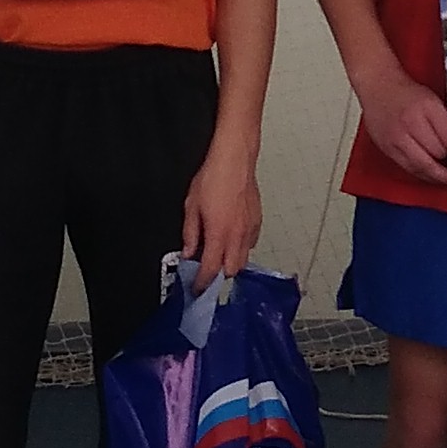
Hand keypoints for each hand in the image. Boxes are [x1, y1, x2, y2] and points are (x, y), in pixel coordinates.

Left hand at [178, 143, 264, 278]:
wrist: (234, 160)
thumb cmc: (214, 177)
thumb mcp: (192, 206)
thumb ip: (190, 233)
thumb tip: (189, 251)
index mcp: (219, 234)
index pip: (211, 269)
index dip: (202, 282)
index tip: (196, 287)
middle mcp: (237, 235)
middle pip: (231, 270)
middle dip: (218, 275)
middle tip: (205, 270)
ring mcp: (249, 229)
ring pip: (243, 259)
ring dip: (230, 262)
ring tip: (218, 255)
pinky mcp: (257, 221)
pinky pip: (251, 244)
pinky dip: (241, 248)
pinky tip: (231, 239)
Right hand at [353, 71, 446, 189]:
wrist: (378, 86)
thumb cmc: (407, 93)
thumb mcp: (433, 101)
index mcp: (427, 107)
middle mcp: (410, 123)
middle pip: (437, 154)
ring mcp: (396, 137)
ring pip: (422, 166)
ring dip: (438, 175)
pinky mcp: (387, 148)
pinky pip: (408, 168)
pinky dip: (423, 174)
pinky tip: (431, 174)